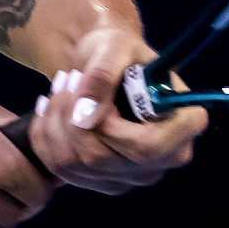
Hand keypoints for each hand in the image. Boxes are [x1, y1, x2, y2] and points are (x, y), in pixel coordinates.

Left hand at [27, 28, 206, 193]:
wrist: (104, 65)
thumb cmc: (120, 50)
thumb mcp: (115, 46)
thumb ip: (103, 75)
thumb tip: (84, 117)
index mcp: (183, 124)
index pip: (149, 147)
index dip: (113, 128)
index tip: (97, 94)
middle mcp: (164, 158)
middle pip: (105, 159)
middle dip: (72, 117)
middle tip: (68, 77)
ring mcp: (133, 175)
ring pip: (77, 164)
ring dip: (55, 121)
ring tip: (60, 85)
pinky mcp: (103, 181)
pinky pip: (61, 168)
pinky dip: (45, 134)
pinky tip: (49, 107)